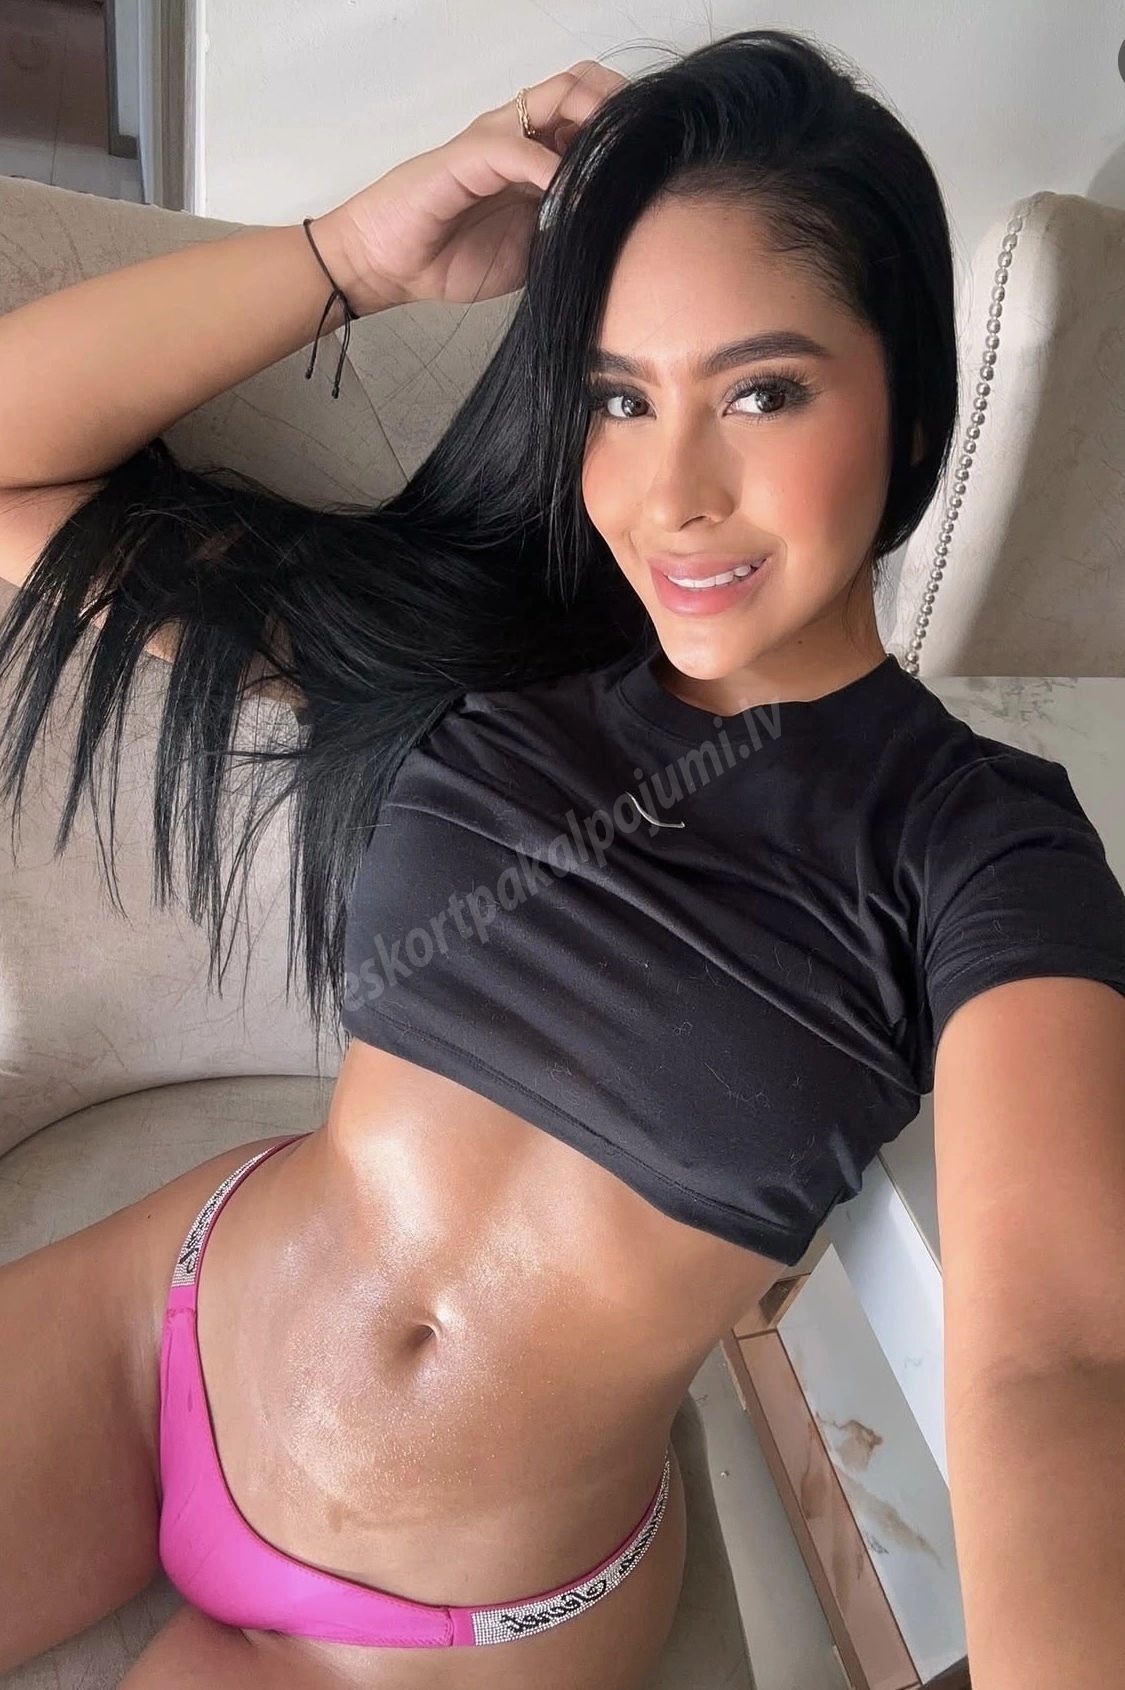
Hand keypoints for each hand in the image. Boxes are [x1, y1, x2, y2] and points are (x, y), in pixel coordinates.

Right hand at [312, 62, 625, 312]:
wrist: (389, 265)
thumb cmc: (452, 256)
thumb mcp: (532, 248)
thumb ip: (568, 230)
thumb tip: (618, 234)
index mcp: (535, 153)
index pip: (592, 112)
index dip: (625, 128)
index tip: (654, 162)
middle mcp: (518, 134)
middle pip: (583, 86)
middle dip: (619, 111)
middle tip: (641, 152)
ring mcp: (493, 140)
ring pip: (558, 97)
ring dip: (593, 126)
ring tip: (614, 166)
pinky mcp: (467, 158)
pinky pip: (518, 148)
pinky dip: (551, 169)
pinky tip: (569, 197)